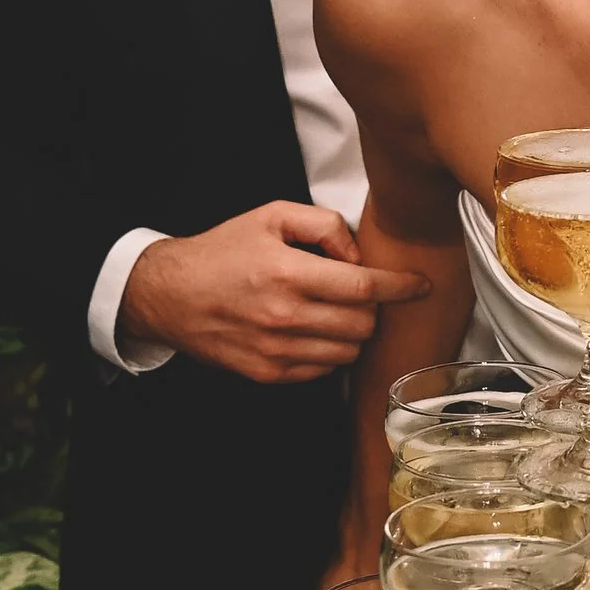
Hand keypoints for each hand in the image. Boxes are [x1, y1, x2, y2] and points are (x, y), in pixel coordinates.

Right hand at [122, 202, 426, 385]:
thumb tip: (357, 256)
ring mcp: (275, 351)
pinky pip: (323, 371)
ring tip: (332, 311)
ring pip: (348, 352)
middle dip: (371, 307)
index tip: (420, 285)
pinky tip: (311, 330)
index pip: (363, 287)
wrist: (169, 294)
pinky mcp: (267, 374)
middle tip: (356, 292)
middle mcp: (283, 316)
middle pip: (362, 324)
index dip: (400, 287)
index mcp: (287, 272)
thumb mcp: (271, 215)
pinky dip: (328, 351)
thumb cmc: (223, 251)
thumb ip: (324, 225)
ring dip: (352, 332)